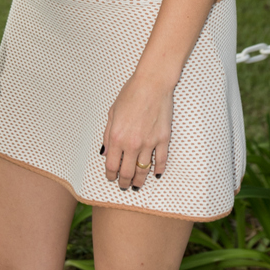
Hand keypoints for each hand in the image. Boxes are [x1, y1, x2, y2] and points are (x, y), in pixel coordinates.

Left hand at [101, 72, 173, 189]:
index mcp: (117, 136)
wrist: (152, 84)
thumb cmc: (131, 94)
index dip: (110, 175)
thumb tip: (106, 153)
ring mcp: (149, 142)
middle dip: (124, 182)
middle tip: (124, 186)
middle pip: (127, 172)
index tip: (111, 178)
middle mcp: (132, 143)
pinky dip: (158, 170)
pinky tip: (155, 174)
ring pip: (144, 170)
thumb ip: (108, 135)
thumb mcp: (112, 113)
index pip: (111, 165)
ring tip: (137, 185)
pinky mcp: (163, 139)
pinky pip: (161, 161)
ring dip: (139, 180)